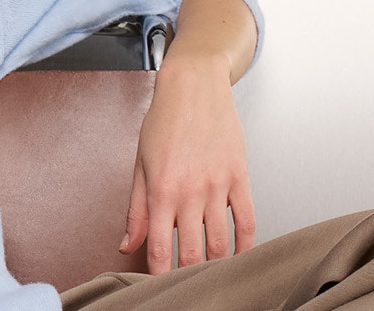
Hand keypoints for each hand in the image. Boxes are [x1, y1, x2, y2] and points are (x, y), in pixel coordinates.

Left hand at [118, 53, 255, 273]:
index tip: (157, 286)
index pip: (159, 247)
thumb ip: (135, 209)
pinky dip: (245, 245)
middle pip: (193, 253)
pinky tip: (239, 256)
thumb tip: (126, 243)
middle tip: (186, 287)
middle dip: (188, 277)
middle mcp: (191, 191)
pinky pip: (247, 221)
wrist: (194, 87)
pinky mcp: (241, 178)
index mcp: (161, 189)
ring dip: (217, 266)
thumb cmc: (163, 121)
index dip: (158, 273)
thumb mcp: (139, 164)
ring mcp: (218, 186)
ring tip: (211, 277)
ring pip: (222, 244)